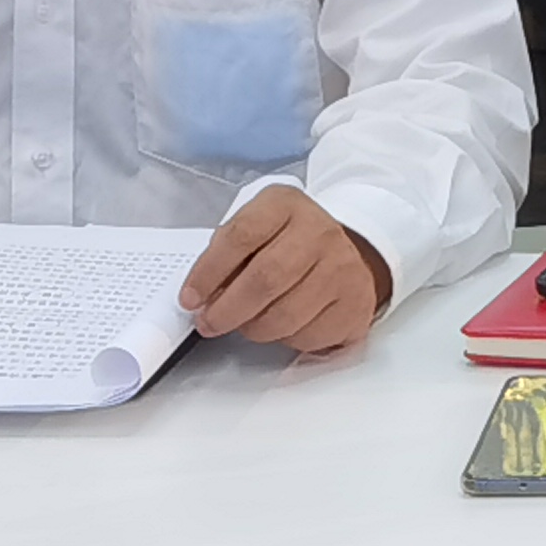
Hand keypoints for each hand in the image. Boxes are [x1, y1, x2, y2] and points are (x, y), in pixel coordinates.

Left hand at [181, 184, 391, 356]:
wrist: (347, 252)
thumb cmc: (286, 243)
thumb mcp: (255, 232)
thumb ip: (226, 256)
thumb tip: (202, 298)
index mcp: (286, 205)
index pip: (241, 235)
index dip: (208, 272)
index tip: (189, 299)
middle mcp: (321, 231)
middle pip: (266, 279)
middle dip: (227, 310)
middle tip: (208, 324)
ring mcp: (344, 268)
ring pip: (285, 315)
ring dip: (254, 329)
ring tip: (246, 324)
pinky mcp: (356, 304)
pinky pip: (308, 336)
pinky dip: (285, 340)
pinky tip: (283, 326)